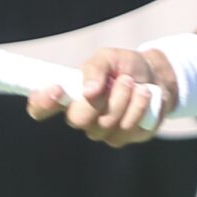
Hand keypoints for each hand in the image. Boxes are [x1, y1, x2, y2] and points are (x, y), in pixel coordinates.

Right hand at [26, 47, 168, 146]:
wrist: (156, 77)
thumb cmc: (124, 67)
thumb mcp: (108, 58)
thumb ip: (95, 69)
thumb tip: (88, 91)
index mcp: (68, 96)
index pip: (40, 108)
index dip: (42, 103)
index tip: (57, 89)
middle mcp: (81, 117)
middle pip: (78, 120)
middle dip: (102, 99)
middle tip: (122, 79)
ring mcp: (102, 132)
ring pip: (107, 123)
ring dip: (126, 98)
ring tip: (134, 84)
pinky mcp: (124, 138)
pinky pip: (128, 128)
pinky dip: (139, 106)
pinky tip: (145, 95)